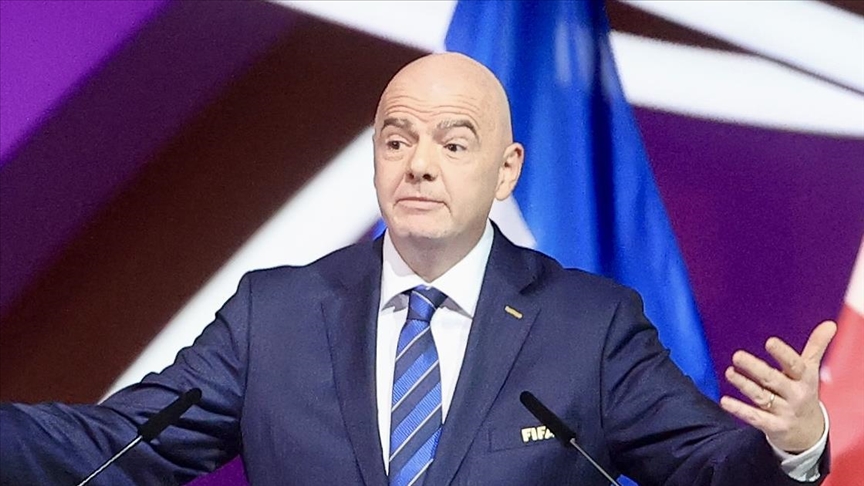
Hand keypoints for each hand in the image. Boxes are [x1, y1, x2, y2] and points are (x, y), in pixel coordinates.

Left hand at [720, 320, 836, 452]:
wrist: (809, 433)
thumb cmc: (804, 392)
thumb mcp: (810, 371)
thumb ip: (816, 347)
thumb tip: (830, 323)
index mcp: (804, 379)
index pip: (794, 365)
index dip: (783, 354)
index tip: (769, 342)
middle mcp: (795, 395)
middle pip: (773, 380)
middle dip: (755, 368)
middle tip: (737, 356)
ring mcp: (784, 412)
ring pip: (761, 396)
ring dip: (744, 385)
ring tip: (729, 372)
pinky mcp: (773, 427)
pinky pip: (755, 417)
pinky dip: (740, 410)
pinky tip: (724, 401)